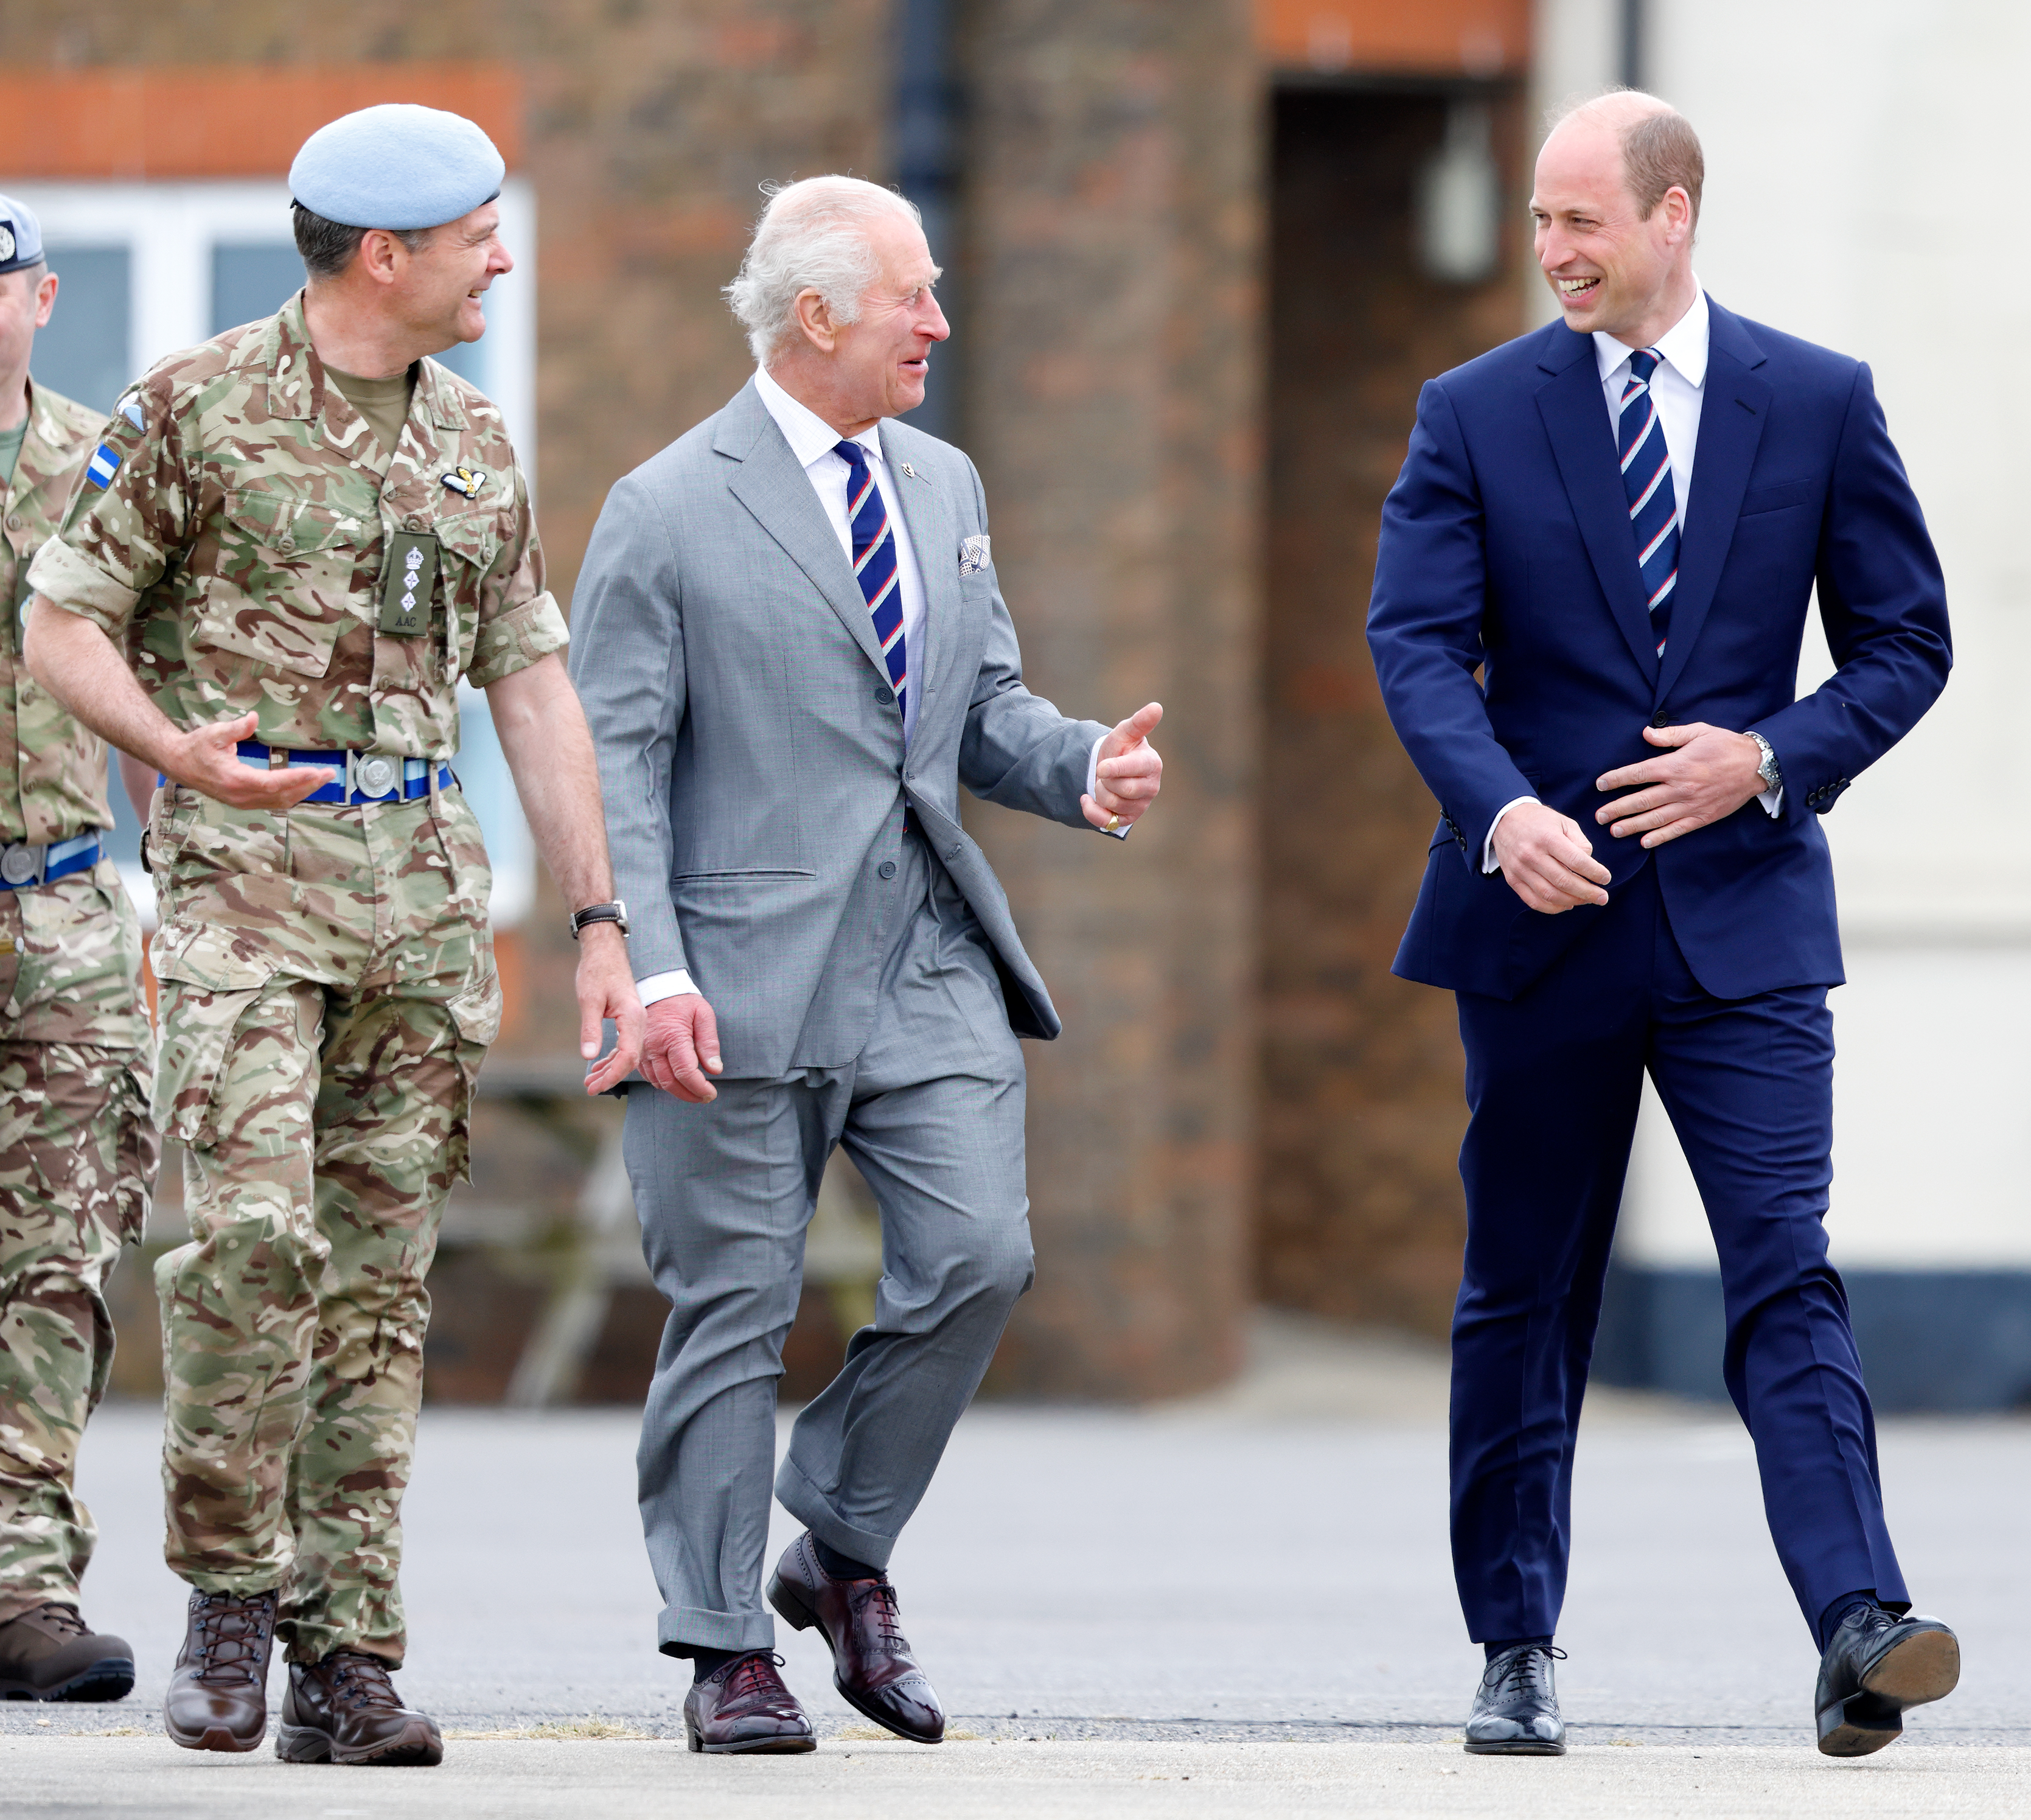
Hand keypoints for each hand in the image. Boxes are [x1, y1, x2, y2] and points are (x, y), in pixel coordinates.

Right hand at [167, 712, 333, 809]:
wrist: (178, 764)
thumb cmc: (196, 748)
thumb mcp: (214, 733)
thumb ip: (236, 728)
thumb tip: (253, 718)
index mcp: (235, 780)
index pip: (272, 783)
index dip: (296, 779)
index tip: (315, 772)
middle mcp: (241, 796)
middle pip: (281, 795)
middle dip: (308, 785)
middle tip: (329, 774)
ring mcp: (242, 802)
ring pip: (279, 801)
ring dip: (303, 792)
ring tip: (322, 779)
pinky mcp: (244, 802)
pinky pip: (273, 802)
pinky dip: (291, 795)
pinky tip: (303, 787)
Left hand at [577, 924, 644, 1093]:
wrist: (606, 952)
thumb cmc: (598, 971)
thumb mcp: (589, 1000)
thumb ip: (590, 1028)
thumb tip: (588, 1056)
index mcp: (633, 1016)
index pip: (628, 1055)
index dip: (613, 1074)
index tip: (595, 1086)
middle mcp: (640, 1021)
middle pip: (630, 1059)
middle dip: (611, 1077)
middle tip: (589, 1089)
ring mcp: (636, 1021)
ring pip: (628, 1054)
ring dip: (610, 1070)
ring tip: (590, 1083)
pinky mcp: (629, 1020)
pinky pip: (625, 1045)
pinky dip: (612, 1058)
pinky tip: (598, 1066)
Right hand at [640, 994, 722, 1102]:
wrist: (657, 989)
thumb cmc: (682, 1002)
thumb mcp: (703, 1014)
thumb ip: (709, 1042)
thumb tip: (715, 1069)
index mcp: (672, 1037)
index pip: (686, 1072)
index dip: (700, 1088)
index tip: (711, 1093)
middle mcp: (653, 1048)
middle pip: (671, 1083)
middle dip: (689, 1094)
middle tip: (704, 1097)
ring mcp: (643, 1052)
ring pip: (658, 1083)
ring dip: (677, 1091)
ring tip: (693, 1091)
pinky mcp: (638, 1054)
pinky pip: (649, 1076)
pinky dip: (664, 1084)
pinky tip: (677, 1082)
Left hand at [1082, 701, 1163, 832]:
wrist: (1108, 768)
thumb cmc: (1120, 748)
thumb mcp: (1125, 733)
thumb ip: (1139, 722)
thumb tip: (1156, 707)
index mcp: (1152, 764)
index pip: (1134, 770)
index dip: (1114, 769)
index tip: (1102, 766)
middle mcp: (1151, 787)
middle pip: (1122, 790)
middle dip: (1106, 780)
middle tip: (1106, 771)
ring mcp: (1141, 805)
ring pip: (1112, 804)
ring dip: (1100, 791)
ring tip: (1106, 782)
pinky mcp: (1128, 819)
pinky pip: (1106, 822)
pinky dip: (1091, 810)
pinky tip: (1088, 800)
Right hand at [1491, 801, 1611, 913]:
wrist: (1504, 819)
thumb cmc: (1539, 821)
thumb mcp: (1564, 822)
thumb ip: (1580, 842)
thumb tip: (1590, 866)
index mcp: (1548, 837)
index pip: (1576, 861)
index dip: (1595, 872)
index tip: (1606, 878)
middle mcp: (1532, 854)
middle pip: (1564, 881)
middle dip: (1588, 892)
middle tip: (1602, 897)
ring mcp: (1520, 869)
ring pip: (1550, 894)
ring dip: (1572, 901)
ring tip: (1586, 900)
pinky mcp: (1512, 879)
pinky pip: (1533, 901)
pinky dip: (1552, 908)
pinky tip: (1567, 904)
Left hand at [1595, 722, 1766, 846]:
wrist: (1758, 765)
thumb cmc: (1726, 746)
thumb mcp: (1698, 732)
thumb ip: (1670, 736)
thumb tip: (1645, 734)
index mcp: (1676, 765)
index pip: (1638, 773)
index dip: (1617, 779)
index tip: (1600, 784)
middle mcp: (1680, 787)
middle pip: (1641, 800)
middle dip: (1617, 808)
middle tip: (1598, 816)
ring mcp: (1691, 805)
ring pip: (1655, 818)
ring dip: (1633, 825)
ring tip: (1614, 831)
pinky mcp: (1702, 817)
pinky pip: (1677, 830)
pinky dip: (1660, 837)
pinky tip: (1644, 843)